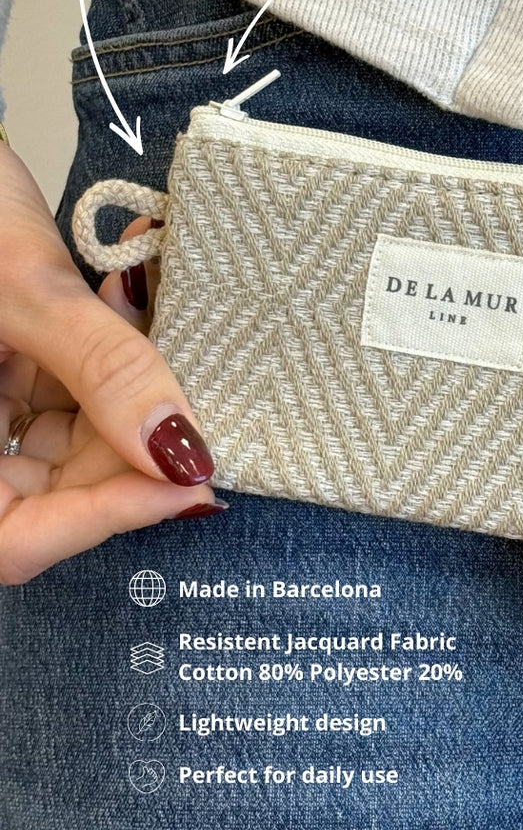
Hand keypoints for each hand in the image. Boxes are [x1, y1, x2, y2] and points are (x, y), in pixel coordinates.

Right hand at [0, 140, 218, 583]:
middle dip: (139, 440)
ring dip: (140, 385)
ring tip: (160, 315)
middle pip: (62, 491)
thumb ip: (103, 369)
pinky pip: (82, 385)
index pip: (18, 539)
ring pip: (87, 437)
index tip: (192, 478)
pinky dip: (119, 349)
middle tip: (198, 394)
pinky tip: (136, 293)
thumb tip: (181, 452)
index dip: (107, 519)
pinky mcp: (16, 371)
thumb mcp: (22, 290)